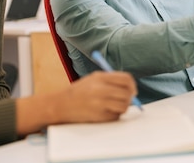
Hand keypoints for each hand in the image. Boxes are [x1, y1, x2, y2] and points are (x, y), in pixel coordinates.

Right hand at [16, 71, 136, 134]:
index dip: (131, 84)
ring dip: (123, 107)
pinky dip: (114, 115)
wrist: (61, 104)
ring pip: (124, 106)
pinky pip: (116, 116)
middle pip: (127, 93)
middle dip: (130, 97)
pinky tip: (105, 112)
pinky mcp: (99, 116)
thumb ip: (110, 80)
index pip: (126, 79)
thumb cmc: (78, 91)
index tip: (132, 89)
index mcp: (100, 77)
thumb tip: (129, 87)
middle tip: (127, 99)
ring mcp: (100, 103)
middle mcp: (101, 89)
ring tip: (114, 106)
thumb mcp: (93, 79)